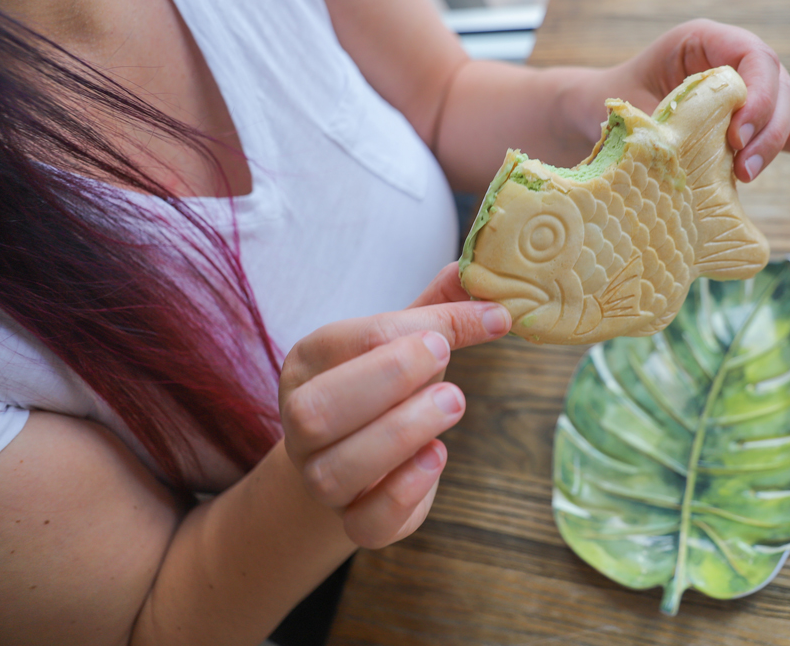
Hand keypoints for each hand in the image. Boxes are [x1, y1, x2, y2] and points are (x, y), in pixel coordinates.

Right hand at [278, 264, 509, 548]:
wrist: (357, 451)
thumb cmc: (382, 382)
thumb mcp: (405, 337)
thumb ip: (437, 308)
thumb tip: (476, 268)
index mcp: (310, 361)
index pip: (354, 339)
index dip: (423, 326)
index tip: (488, 318)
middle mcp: (301, 422)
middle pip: (318, 410)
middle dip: (388, 380)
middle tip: (448, 362)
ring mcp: (321, 477)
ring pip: (337, 469)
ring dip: (401, 434)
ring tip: (454, 402)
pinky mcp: (353, 520)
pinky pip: (365, 521)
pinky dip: (404, 492)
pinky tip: (437, 457)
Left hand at [602, 19, 789, 182]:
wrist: (594, 113)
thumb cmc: (611, 104)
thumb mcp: (633, 107)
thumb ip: (672, 121)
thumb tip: (695, 154)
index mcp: (708, 41)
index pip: (756, 58)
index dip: (758, 98)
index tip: (735, 140)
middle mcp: (738, 62)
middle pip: (783, 87)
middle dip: (774, 131)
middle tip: (745, 171)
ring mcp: (755, 94)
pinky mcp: (760, 127)